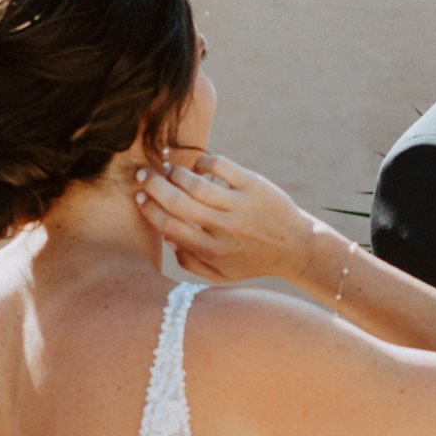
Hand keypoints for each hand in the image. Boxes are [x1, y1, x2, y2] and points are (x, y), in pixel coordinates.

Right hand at [135, 153, 335, 289]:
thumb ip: (192, 262)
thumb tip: (167, 239)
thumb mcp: (222, 274)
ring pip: (195, 183)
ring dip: (175, 173)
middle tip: (143, 175)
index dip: (149, 209)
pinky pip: (221, 166)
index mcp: (212, 251)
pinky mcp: (254, 186)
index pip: (169, 226)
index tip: (139, 197)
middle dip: (153, 185)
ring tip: (169, 170)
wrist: (296, 248)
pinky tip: (199, 166)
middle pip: (176, 202)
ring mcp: (240, 206)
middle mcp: (224, 229)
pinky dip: (204, 161)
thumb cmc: (253, 261)